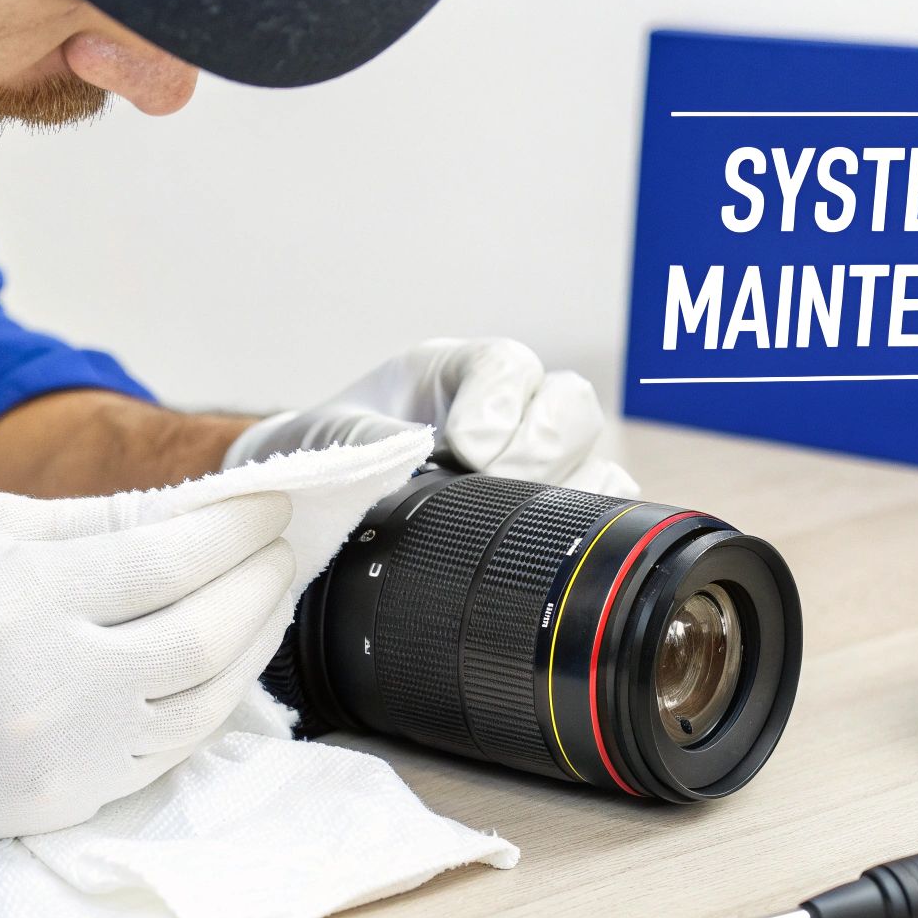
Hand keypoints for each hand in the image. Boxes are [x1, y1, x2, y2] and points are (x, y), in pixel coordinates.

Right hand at [0, 484, 296, 855]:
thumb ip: (99, 520)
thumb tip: (200, 512)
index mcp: (23, 592)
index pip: (172, 555)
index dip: (239, 528)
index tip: (272, 506)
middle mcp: (52, 675)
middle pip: (206, 630)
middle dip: (263, 582)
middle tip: (280, 552)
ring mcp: (67, 748)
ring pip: (207, 695)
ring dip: (257, 640)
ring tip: (267, 600)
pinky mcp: (72, 796)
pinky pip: (175, 746)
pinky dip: (216, 697)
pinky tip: (228, 663)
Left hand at [223, 338, 639, 495]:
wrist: (319, 501)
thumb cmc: (329, 459)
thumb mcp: (333, 440)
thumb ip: (371, 442)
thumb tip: (414, 461)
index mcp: (457, 376)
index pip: (507, 365)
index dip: (500, 401)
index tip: (467, 445)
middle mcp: (509, 412)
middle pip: (571, 404)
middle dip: (541, 447)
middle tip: (497, 481)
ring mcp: (537, 465)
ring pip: (597, 461)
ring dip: (569, 492)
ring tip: (515, 526)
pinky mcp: (550, 514)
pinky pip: (598, 516)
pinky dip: (586, 531)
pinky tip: (545, 552)